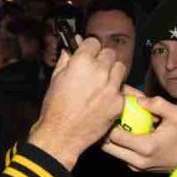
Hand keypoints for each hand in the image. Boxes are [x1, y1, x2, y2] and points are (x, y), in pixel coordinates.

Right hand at [30, 37, 124, 168]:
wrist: (62, 134)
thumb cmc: (55, 108)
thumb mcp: (56, 78)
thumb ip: (66, 59)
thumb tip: (71, 48)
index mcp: (82, 62)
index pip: (94, 42)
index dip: (89, 48)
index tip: (88, 53)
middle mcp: (100, 72)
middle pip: (109, 54)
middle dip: (102, 59)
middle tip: (95, 69)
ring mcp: (111, 88)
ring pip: (120, 68)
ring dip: (112, 72)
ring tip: (102, 81)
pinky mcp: (118, 103)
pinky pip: (121, 90)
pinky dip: (114, 92)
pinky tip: (103, 99)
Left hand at [101, 92, 176, 172]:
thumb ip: (158, 104)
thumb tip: (138, 100)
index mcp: (145, 147)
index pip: (114, 135)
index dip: (109, 121)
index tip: (110, 110)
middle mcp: (137, 160)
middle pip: (107, 146)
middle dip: (105, 130)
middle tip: (106, 116)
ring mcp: (135, 167)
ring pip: (111, 152)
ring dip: (109, 138)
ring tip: (113, 124)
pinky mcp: (135, 169)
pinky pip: (119, 155)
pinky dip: (117, 145)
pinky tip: (122, 133)